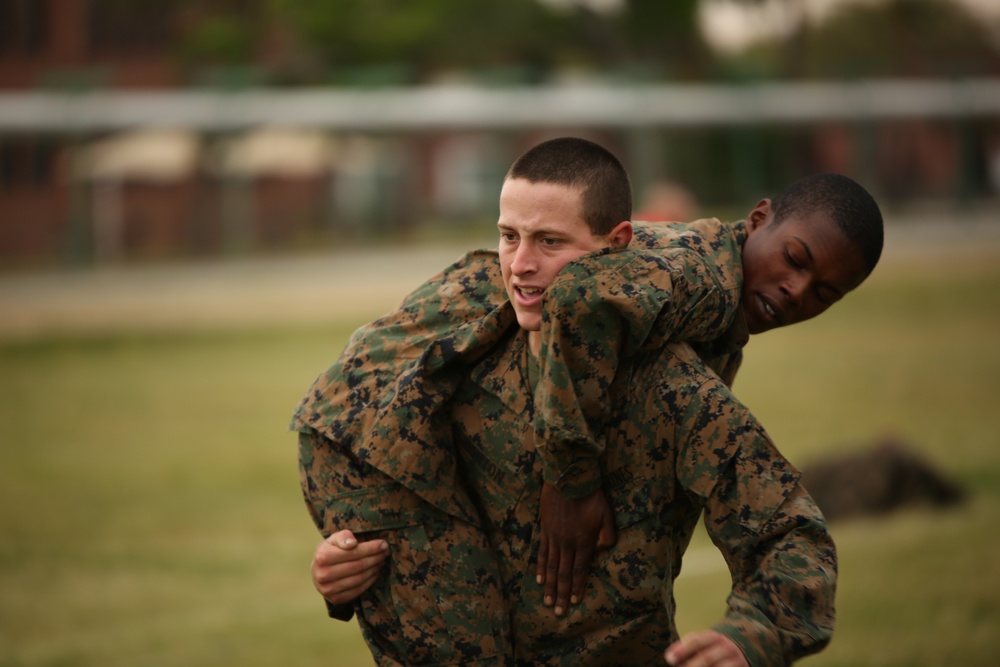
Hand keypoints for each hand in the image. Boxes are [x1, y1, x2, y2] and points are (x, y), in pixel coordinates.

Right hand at [311, 530, 388, 604]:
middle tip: (386, 552)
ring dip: (375, 569)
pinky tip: (375, 572)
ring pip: (360, 579)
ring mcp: (329, 589)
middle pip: (358, 566)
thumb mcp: (333, 539)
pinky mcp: (336, 599)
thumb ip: (343, 536)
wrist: (318, 571)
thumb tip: (352, 543)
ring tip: (382, 561)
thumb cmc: (330, 551)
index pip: (353, 552)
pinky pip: (358, 590)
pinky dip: (370, 581)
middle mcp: (323, 575)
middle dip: (375, 558)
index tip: (383, 544)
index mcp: (323, 557)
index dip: (371, 548)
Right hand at [536, 482, 616, 615]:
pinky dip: (541, 567)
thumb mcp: (607, 513)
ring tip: (548, 601)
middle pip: (565, 573)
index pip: (581, 569)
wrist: (568, 476)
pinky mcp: (545, 529)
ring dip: (550, 585)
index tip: (574, 602)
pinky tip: (539, 579)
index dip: (577, 587)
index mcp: (584, 541)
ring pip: (552, 566)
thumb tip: (603, 551)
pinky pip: (542, 552)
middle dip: (562, 594)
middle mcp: (568, 543)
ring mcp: (554, 537)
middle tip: (558, 611)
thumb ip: (607, 534)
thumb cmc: (591, 494)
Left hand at [664, 630, 748, 666]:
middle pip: (707, 657)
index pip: (696, 641)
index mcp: (713, 637)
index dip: (682, 650)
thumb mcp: (702, 642)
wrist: (742, 649)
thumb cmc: (714, 647)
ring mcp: (735, 659)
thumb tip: (669, 656)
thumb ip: (686, 646)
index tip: (669, 659)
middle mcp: (725, 647)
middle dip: (691, 666)